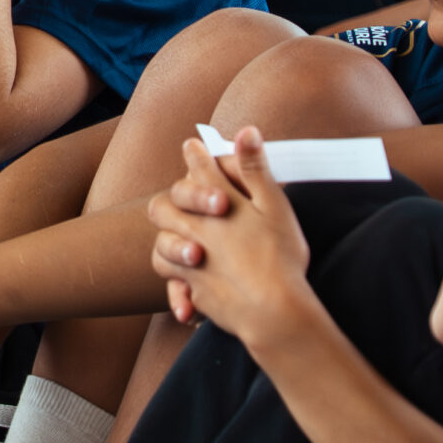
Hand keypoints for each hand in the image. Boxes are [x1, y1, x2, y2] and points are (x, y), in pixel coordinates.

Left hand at [148, 127, 313, 339]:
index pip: (199, 168)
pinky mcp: (193, 291)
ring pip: (161, 246)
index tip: (193, 147)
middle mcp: (195, 228)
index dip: (196, 155)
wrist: (273, 312)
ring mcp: (189, 262)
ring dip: (170, 243)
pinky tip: (191, 295)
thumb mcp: (275, 206)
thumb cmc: (281, 256)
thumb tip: (245, 131)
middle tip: (183, 199)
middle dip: (173, 200)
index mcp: (217, 202)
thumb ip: (256, 169)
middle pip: (164, 205)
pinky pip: (175, 287)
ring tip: (188, 247)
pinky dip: (180, 291)